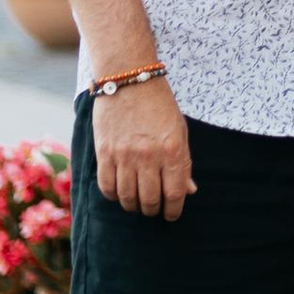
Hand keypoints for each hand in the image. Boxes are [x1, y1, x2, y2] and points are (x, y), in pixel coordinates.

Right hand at [93, 75, 193, 222]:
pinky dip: (114, 195)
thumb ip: (183, 162)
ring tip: (137, 204)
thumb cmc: (159, 104)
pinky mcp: (104, 152)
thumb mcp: (179, 130)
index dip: (173, 210)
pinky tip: (120, 193)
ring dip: (134, 206)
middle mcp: (148, 155)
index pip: (174, 193)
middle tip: (154, 210)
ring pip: (127, 197)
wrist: (128, 78)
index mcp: (172, 149)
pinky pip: (107, 186)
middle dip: (153, 211)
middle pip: (150, 199)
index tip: (171, 215)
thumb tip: (189, 191)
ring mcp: (124, 155)